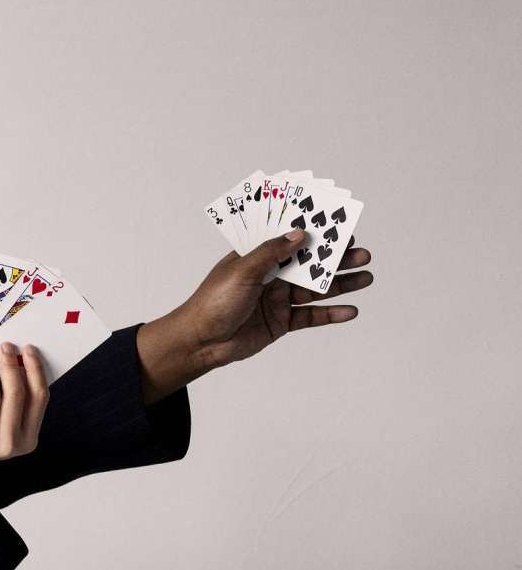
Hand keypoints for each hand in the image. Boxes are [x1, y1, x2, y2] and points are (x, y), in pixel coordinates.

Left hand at [0, 342, 49, 489]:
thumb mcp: (3, 426)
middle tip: (5, 346)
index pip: (39, 398)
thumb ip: (13, 401)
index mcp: (27, 440)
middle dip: (10, 364)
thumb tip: (15, 360)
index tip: (29, 350)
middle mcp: (9, 442)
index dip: (35, 370)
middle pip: (16, 392)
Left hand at [165, 230, 373, 372]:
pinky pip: (311, 316)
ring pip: (315, 290)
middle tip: (362, 253)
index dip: (314, 235)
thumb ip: (272, 253)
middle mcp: (270, 276)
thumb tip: (299, 233)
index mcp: (256, 257)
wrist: (202, 341)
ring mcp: (277, 299)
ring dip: (341, 284)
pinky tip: (350, 310)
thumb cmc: (214, 301)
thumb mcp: (242, 270)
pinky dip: (331, 314)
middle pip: (309, 264)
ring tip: (366, 277)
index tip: (339, 227)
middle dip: (335, 259)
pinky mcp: (282, 322)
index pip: (290, 241)